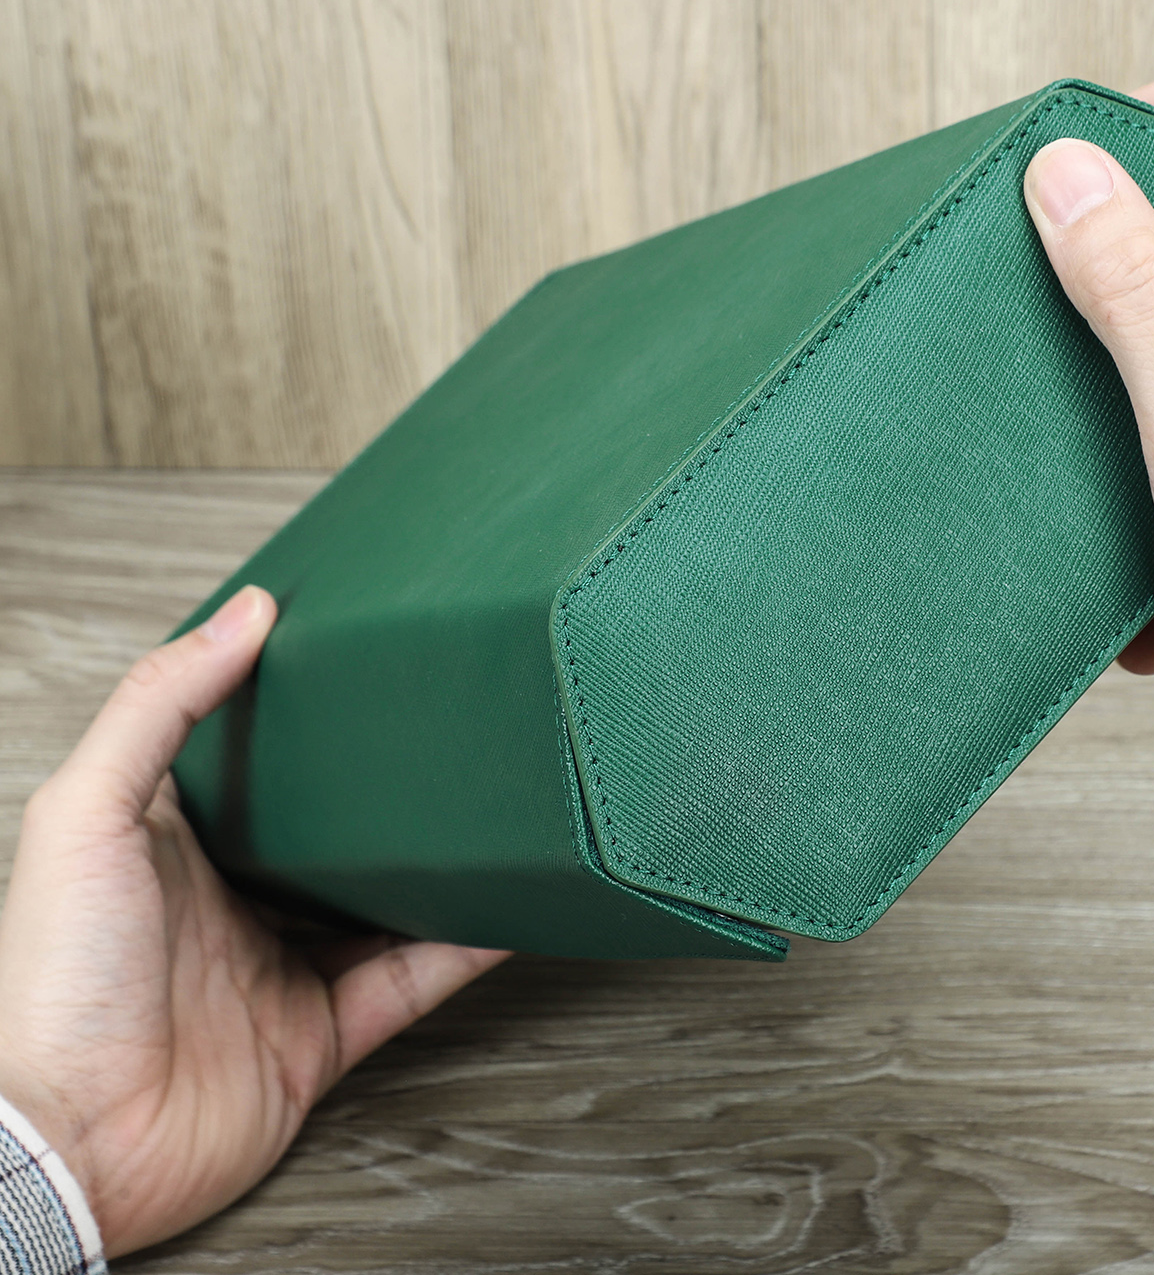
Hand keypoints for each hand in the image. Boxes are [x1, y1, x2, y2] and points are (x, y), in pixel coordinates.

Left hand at [0, 586, 507, 1255]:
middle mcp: (230, 903)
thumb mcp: (86, 813)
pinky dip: (461, 949)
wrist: (65, 1142)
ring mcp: (277, 970)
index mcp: (174, 846)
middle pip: (330, 832)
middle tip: (447, 734)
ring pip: (381, 904)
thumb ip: (160, 707)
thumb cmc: (47, 983)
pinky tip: (504, 910)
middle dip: (385, 790)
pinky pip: (408, 981)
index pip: (252, 763)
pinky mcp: (316, 1038)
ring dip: (435, 868)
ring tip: (493, 814)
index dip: (302, 715)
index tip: (360, 664)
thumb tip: (246, 613)